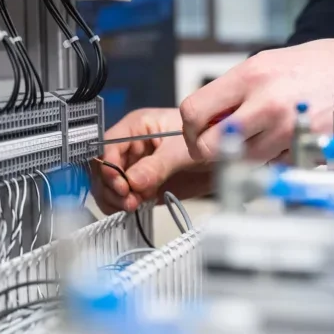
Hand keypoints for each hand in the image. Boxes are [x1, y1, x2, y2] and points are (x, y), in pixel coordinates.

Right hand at [91, 108, 212, 214]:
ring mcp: (137, 167)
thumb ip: (157, 165)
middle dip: (111, 186)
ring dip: (116, 198)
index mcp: (137, 127)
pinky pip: (123, 197)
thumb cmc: (210, 137)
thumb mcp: (183, 151)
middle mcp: (133, 147)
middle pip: (103, 167)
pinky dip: (123, 205)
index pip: (108, 145)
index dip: (108, 166)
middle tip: (127, 199)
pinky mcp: (144, 186)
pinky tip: (135, 206)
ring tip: (132, 204)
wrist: (230, 158)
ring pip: (109, 185)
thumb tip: (134, 180)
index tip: (120, 184)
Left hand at [179, 30, 333, 162]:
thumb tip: (207, 116)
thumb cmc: (328, 63)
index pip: (192, 112)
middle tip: (220, 145)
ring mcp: (288, 131)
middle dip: (208, 150)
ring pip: (239, 163)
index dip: (189, 128)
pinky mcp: (307, 153)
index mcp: (251, 75)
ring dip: (242, 157)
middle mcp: (266, 104)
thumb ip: (235, 89)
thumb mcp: (271, 61)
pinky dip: (273, 163)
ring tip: (261, 138)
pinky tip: (288, 142)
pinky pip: (273, 169)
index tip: (198, 131)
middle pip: (208, 147)